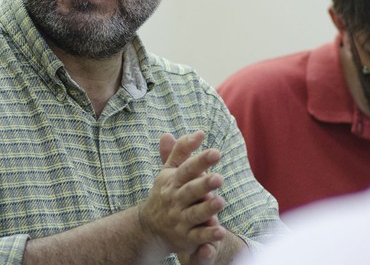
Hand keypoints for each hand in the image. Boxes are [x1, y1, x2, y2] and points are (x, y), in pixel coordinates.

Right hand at [139, 131, 226, 257]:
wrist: (148, 227)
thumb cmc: (165, 193)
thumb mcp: (168, 172)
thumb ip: (181, 151)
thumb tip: (199, 132)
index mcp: (172, 182)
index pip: (187, 169)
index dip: (200, 161)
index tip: (216, 152)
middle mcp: (175, 200)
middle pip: (190, 191)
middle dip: (203, 185)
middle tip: (218, 177)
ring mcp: (179, 219)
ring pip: (194, 214)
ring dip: (207, 209)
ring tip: (220, 202)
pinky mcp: (185, 237)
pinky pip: (198, 236)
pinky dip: (208, 236)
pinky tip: (220, 232)